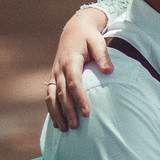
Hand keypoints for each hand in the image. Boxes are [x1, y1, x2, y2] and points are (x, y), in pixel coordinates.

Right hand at [47, 7, 110, 130]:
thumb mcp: (98, 41)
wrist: (75, 29)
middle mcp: (59, 69)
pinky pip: (49, 96)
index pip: (74, 82)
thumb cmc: (89, 37)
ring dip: (57, 113)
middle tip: (77, 126)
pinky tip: (57, 123)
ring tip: (65, 129)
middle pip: (62, 93)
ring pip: (51, 97)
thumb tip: (110, 71)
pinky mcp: (53, 78)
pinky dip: (52, 110)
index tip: (87, 112)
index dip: (80, 98)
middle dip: (68, 110)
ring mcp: (54, 74)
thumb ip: (103, 55)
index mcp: (71, 60)